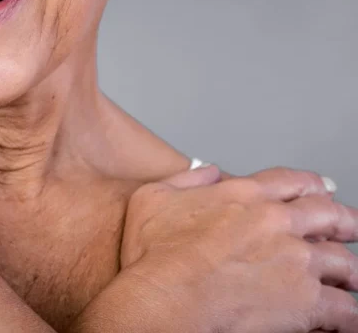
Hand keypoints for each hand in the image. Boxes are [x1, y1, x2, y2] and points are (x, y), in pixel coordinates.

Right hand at [120, 164, 357, 332]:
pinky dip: (347, 317)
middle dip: (344, 222)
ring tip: (350, 281)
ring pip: (344, 263)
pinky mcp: (308, 302)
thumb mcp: (153, 197)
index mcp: (244, 194)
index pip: (291, 181)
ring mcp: (297, 261)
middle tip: (350, 229)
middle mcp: (277, 221)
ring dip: (348, 272)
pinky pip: (346, 311)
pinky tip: (343, 321)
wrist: (167, 298)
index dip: (312, 185)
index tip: (323, 190)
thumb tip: (209, 172)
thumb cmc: (155, 255)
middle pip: (329, 215)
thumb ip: (185, 179)